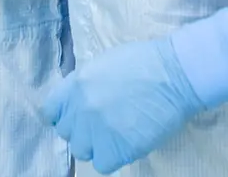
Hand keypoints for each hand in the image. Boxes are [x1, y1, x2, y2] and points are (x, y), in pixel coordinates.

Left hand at [44, 36, 200, 173]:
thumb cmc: (145, 62)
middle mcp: (80, 109)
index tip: (79, 118)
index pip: (52, 111)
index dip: (66, 116)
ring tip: (119, 134)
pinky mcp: (116, 149)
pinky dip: (114, 157)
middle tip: (106, 124)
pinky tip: (128, 144)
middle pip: (68, 133)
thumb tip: (79, 104)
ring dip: (98, 145)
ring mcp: (96, 130)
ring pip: (83, 151)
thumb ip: (85, 86)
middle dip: (84, 130)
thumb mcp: (103, 64)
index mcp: (75, 84)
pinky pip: (102, 164)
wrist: (175, 74)